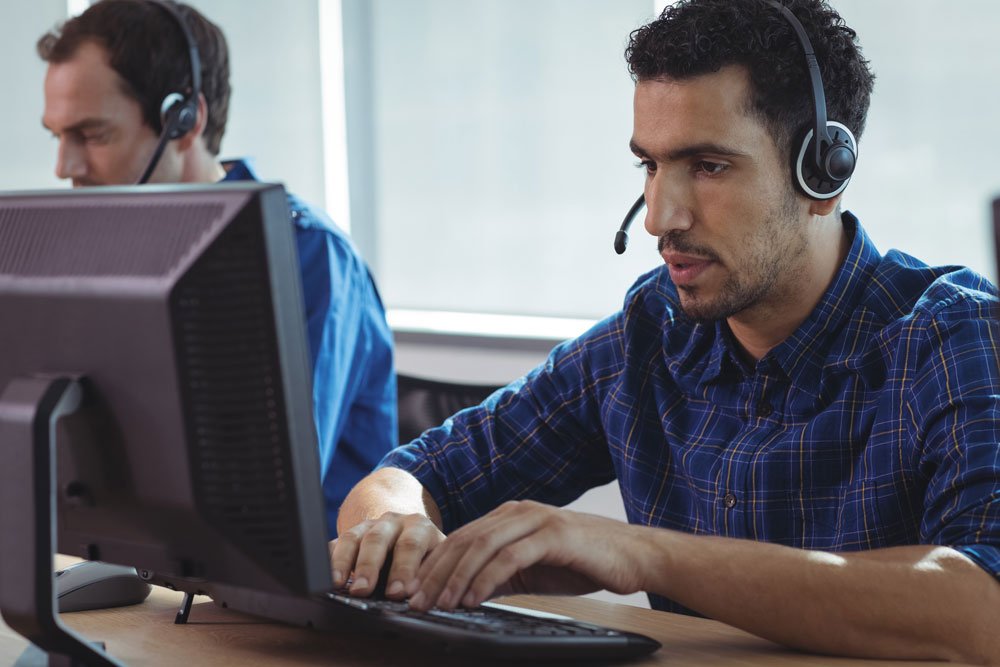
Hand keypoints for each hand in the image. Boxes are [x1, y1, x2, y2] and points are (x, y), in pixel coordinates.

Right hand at [330, 511, 444, 599]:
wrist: (410, 530)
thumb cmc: (427, 553)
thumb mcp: (437, 561)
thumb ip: (431, 576)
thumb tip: (423, 599)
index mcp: (418, 527)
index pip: (410, 545)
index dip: (403, 570)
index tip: (397, 593)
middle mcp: (391, 522)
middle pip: (377, 539)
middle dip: (369, 566)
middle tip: (363, 591)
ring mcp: (367, 526)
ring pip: (352, 538)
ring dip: (343, 562)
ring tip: (336, 584)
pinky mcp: (349, 535)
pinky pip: (334, 543)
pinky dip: (327, 558)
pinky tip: (323, 575)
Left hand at [405, 500, 647, 610]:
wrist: (634, 555)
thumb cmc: (584, 561)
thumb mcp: (533, 568)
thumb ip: (501, 572)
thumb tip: (463, 592)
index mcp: (510, 515)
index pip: (460, 539)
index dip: (432, 566)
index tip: (411, 592)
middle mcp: (518, 511)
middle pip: (463, 541)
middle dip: (434, 574)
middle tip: (413, 602)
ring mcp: (536, 519)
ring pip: (481, 547)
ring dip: (454, 578)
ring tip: (437, 605)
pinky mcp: (553, 535)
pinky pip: (510, 557)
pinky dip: (486, 579)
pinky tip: (472, 599)